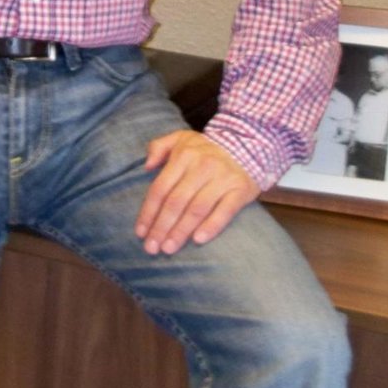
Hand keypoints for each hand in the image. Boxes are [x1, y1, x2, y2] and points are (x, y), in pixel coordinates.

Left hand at [135, 132, 259, 252]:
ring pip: (197, 209)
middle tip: (151, 248)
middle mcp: (202, 167)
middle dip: (161, 227)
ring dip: (181, 231)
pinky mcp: (239, 190)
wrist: (248, 147)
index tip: (140, 233)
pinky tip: (198, 240)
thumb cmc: (206, 149)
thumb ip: (159, 147)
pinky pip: (224, 211)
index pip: (161, 188)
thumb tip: (146, 166)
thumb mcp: (181, 138)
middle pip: (176, 202)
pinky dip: (211, 226)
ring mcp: (222, 179)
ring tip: (168, 249)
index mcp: (184, 155)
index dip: (148, 212)